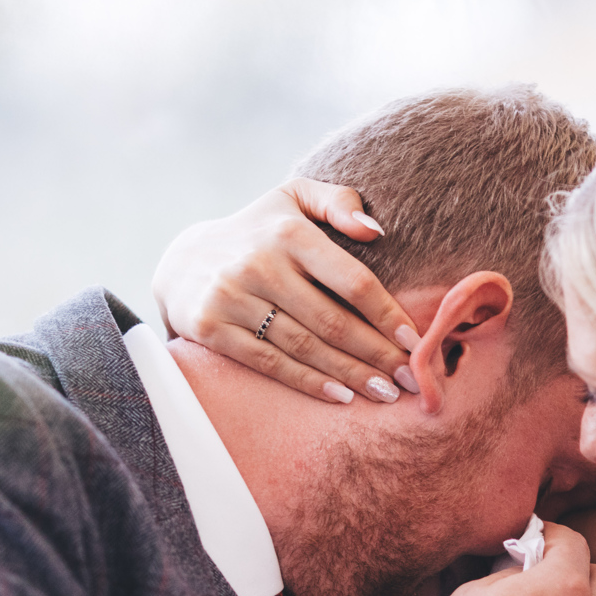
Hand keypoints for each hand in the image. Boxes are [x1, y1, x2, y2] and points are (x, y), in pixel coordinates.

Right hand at [150, 178, 420, 404]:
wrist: (181, 262)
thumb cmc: (257, 232)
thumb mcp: (293, 198)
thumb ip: (338, 201)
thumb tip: (375, 230)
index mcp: (288, 231)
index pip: (351, 280)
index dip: (387, 314)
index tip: (415, 341)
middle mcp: (259, 264)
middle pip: (332, 321)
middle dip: (377, 354)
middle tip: (410, 378)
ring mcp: (231, 298)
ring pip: (305, 347)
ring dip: (351, 374)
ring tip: (385, 392)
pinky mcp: (211, 329)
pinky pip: (270, 363)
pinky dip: (309, 383)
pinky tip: (342, 396)